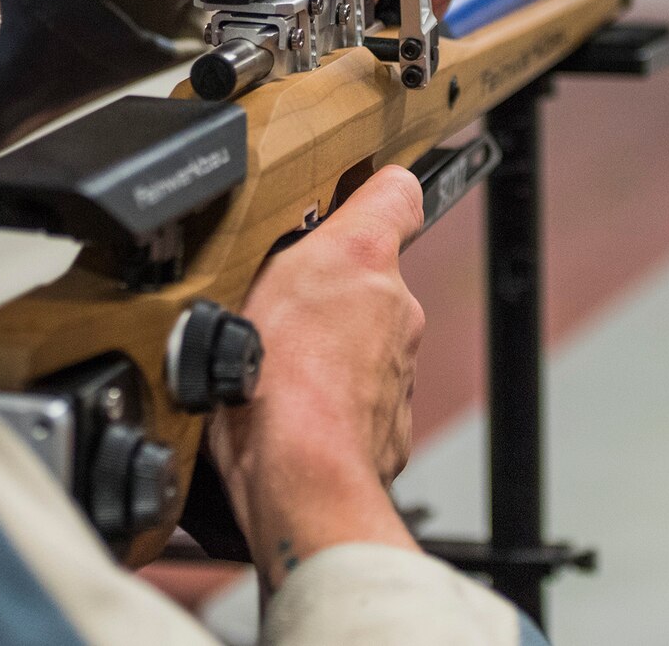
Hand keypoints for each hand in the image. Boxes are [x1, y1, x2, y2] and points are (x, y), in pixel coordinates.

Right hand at [207, 165, 428, 591]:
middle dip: (328, 288)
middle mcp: (397, 312)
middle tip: (274, 304)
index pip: (398, 197)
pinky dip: (330, 398)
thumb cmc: (277, 379)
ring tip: (270, 360)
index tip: (359, 192)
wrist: (299, 475)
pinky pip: (357, 396)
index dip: (375, 192)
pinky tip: (284, 403)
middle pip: (367, 279)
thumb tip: (327, 196)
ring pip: (361, 340)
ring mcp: (397, 371)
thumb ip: (299, 232)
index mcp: (366, 259)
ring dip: (326, 345)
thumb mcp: (270, 264)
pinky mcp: (388, 425)